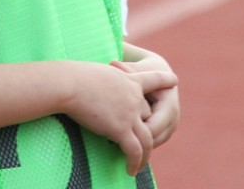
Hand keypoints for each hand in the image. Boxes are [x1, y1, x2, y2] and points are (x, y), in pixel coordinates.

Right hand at [61, 61, 175, 176]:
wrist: (70, 83)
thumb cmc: (72, 76)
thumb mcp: (94, 73)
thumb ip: (101, 81)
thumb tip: (90, 85)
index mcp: (128, 79)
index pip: (151, 79)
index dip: (163, 80)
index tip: (174, 81)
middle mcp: (134, 96)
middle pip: (150, 116)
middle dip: (148, 131)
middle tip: (143, 146)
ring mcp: (130, 113)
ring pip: (147, 139)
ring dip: (145, 156)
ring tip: (140, 166)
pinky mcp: (121, 128)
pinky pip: (134, 151)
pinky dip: (135, 162)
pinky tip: (131, 170)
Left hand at [113, 49, 180, 147]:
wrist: (158, 74)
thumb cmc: (145, 70)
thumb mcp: (138, 69)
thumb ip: (128, 70)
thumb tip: (113, 63)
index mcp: (170, 104)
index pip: (153, 127)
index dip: (134, 131)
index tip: (113, 128)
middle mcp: (174, 118)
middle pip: (154, 139)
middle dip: (134, 140)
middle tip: (110, 139)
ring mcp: (171, 127)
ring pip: (152, 144)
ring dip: (136, 143)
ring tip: (113, 139)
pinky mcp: (164, 132)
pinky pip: (150, 143)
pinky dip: (137, 142)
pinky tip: (120, 138)